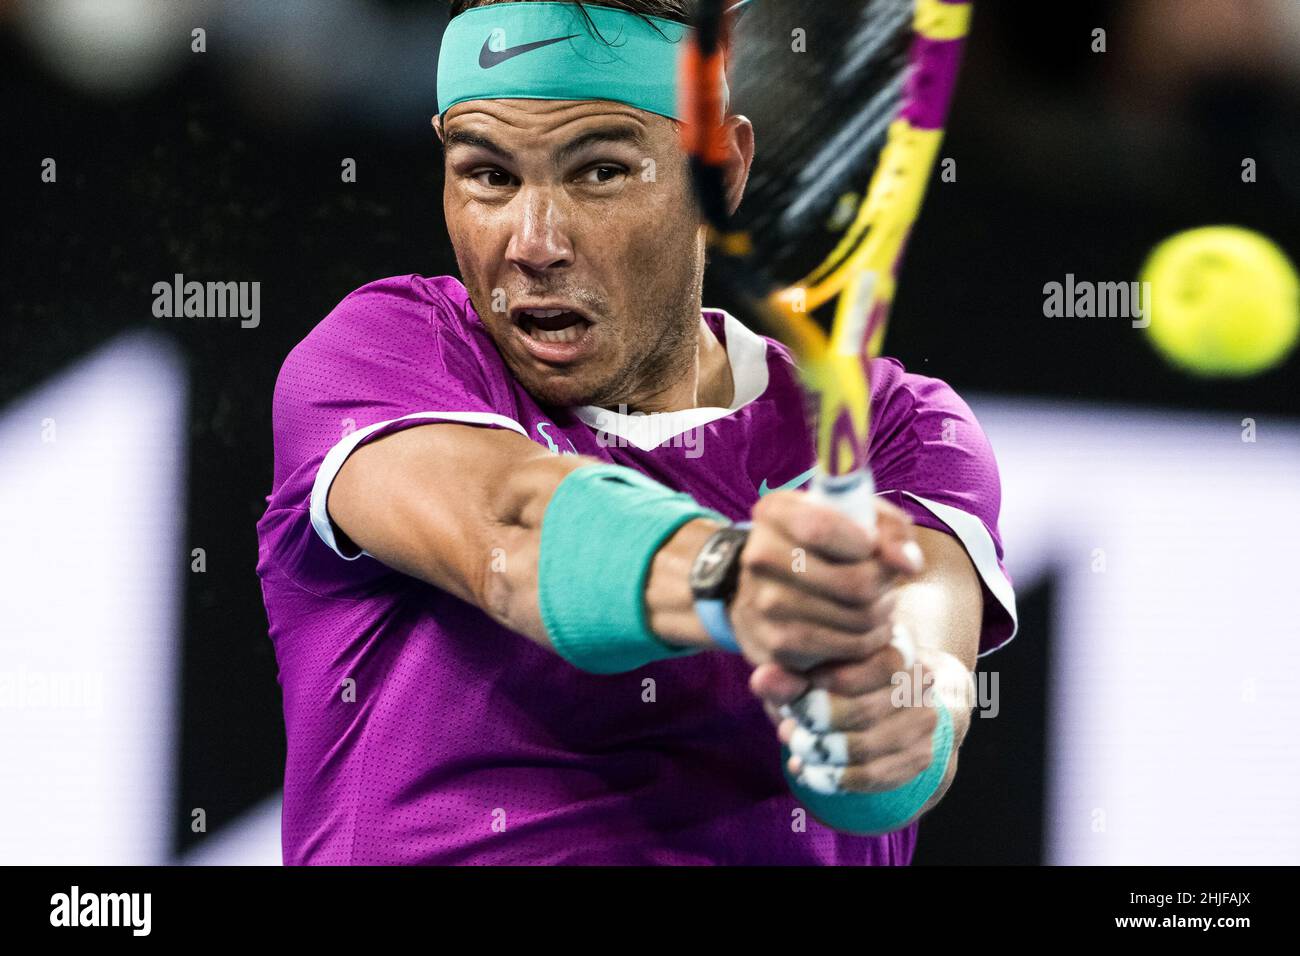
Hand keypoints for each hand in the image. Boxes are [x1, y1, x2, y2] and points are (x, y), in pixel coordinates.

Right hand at [727, 490, 922, 670]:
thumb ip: (891, 528)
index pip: (822, 529)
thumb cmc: (828, 544)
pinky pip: (845, 650)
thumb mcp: (857, 517)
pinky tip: (863, 629)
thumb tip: (908, 563)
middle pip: (854, 584)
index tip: (875, 547)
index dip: (867, 543)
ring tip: (877, 604)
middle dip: (885, 586)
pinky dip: (867, 643)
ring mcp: (763, 603)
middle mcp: (759, 556)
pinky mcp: (774, 644)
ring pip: (857, 620)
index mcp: (775, 512)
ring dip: (882, 616)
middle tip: (886, 582)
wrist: (772, 588)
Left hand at [751, 641, 949, 793]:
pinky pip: (872, 776)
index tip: (797, 693)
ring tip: (795, 746)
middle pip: (862, 711)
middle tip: (787, 727)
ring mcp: (924, 721)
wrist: (881, 708)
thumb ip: (786, 674)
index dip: (826, 682)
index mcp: (897, 646)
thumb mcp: (809, 670)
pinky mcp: (919, 756)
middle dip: (816, 724)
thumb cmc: (836, 680)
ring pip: (865, 747)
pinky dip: (831, 778)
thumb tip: (762, 680)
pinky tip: (807, 771)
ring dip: (820, 753)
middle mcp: (921, 681)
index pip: (870, 665)